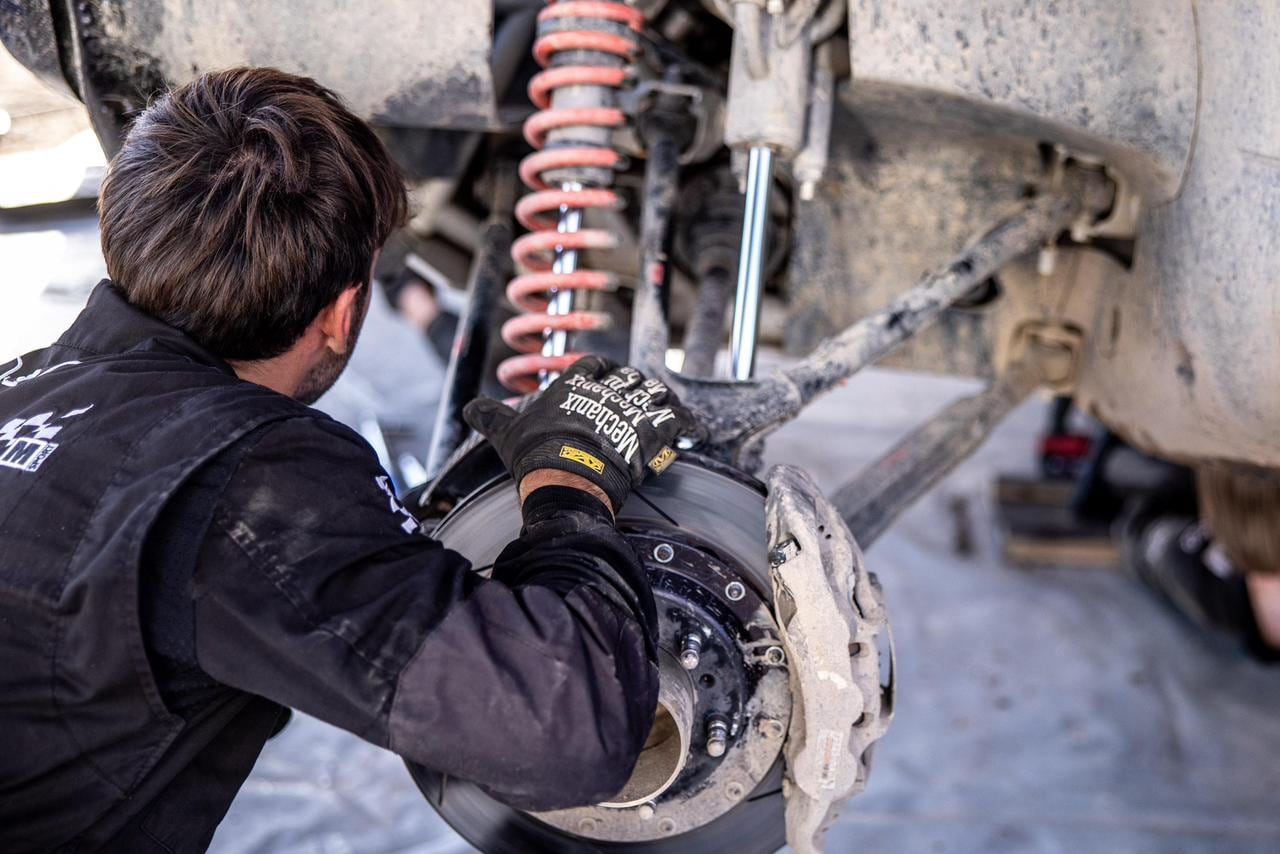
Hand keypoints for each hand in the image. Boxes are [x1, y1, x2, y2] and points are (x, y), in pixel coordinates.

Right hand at [463, 356, 693, 512]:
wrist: (565, 477)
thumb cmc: (536, 454)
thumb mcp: (506, 432)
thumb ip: (490, 416)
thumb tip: (469, 408)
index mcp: (573, 385)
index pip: (591, 365)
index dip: (600, 369)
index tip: (604, 374)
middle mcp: (606, 391)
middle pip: (629, 376)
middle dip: (635, 385)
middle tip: (637, 397)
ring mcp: (631, 408)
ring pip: (657, 392)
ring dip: (663, 400)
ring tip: (666, 409)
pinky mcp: (653, 431)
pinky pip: (680, 422)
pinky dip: (690, 427)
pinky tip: (695, 433)